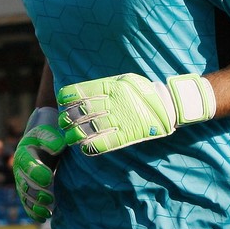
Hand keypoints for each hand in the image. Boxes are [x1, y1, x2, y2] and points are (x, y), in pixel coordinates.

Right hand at [13, 108, 66, 221]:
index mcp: (23, 152)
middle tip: (49, 199)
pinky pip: (27, 204)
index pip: (27, 164)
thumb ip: (51, 139)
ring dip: (35, 206)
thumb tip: (57, 148)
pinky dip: (34, 212)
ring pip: (25, 196)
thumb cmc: (48, 137)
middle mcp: (19, 169)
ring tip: (48, 212)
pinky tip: (44, 218)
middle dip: (36, 192)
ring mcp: (22, 181)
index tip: (48, 178)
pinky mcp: (27, 191)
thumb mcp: (49, 134)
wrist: (44, 144)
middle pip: (24, 183)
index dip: (36, 172)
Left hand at [57, 73, 215, 155]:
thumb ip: (106, 85)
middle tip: (63, 123)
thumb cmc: (142, 91)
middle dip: (67, 118)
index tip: (62, 102)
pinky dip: (90, 147)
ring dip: (74, 134)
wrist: (167, 105)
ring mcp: (119, 120)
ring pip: (88, 128)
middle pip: (80, 112)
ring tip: (69, 137)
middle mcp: (112, 103)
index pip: (81, 92)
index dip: (67, 98)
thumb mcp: (124, 80)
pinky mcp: (126, 135)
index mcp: (111, 87)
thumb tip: (82, 93)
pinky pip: (104, 143)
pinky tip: (83, 148)